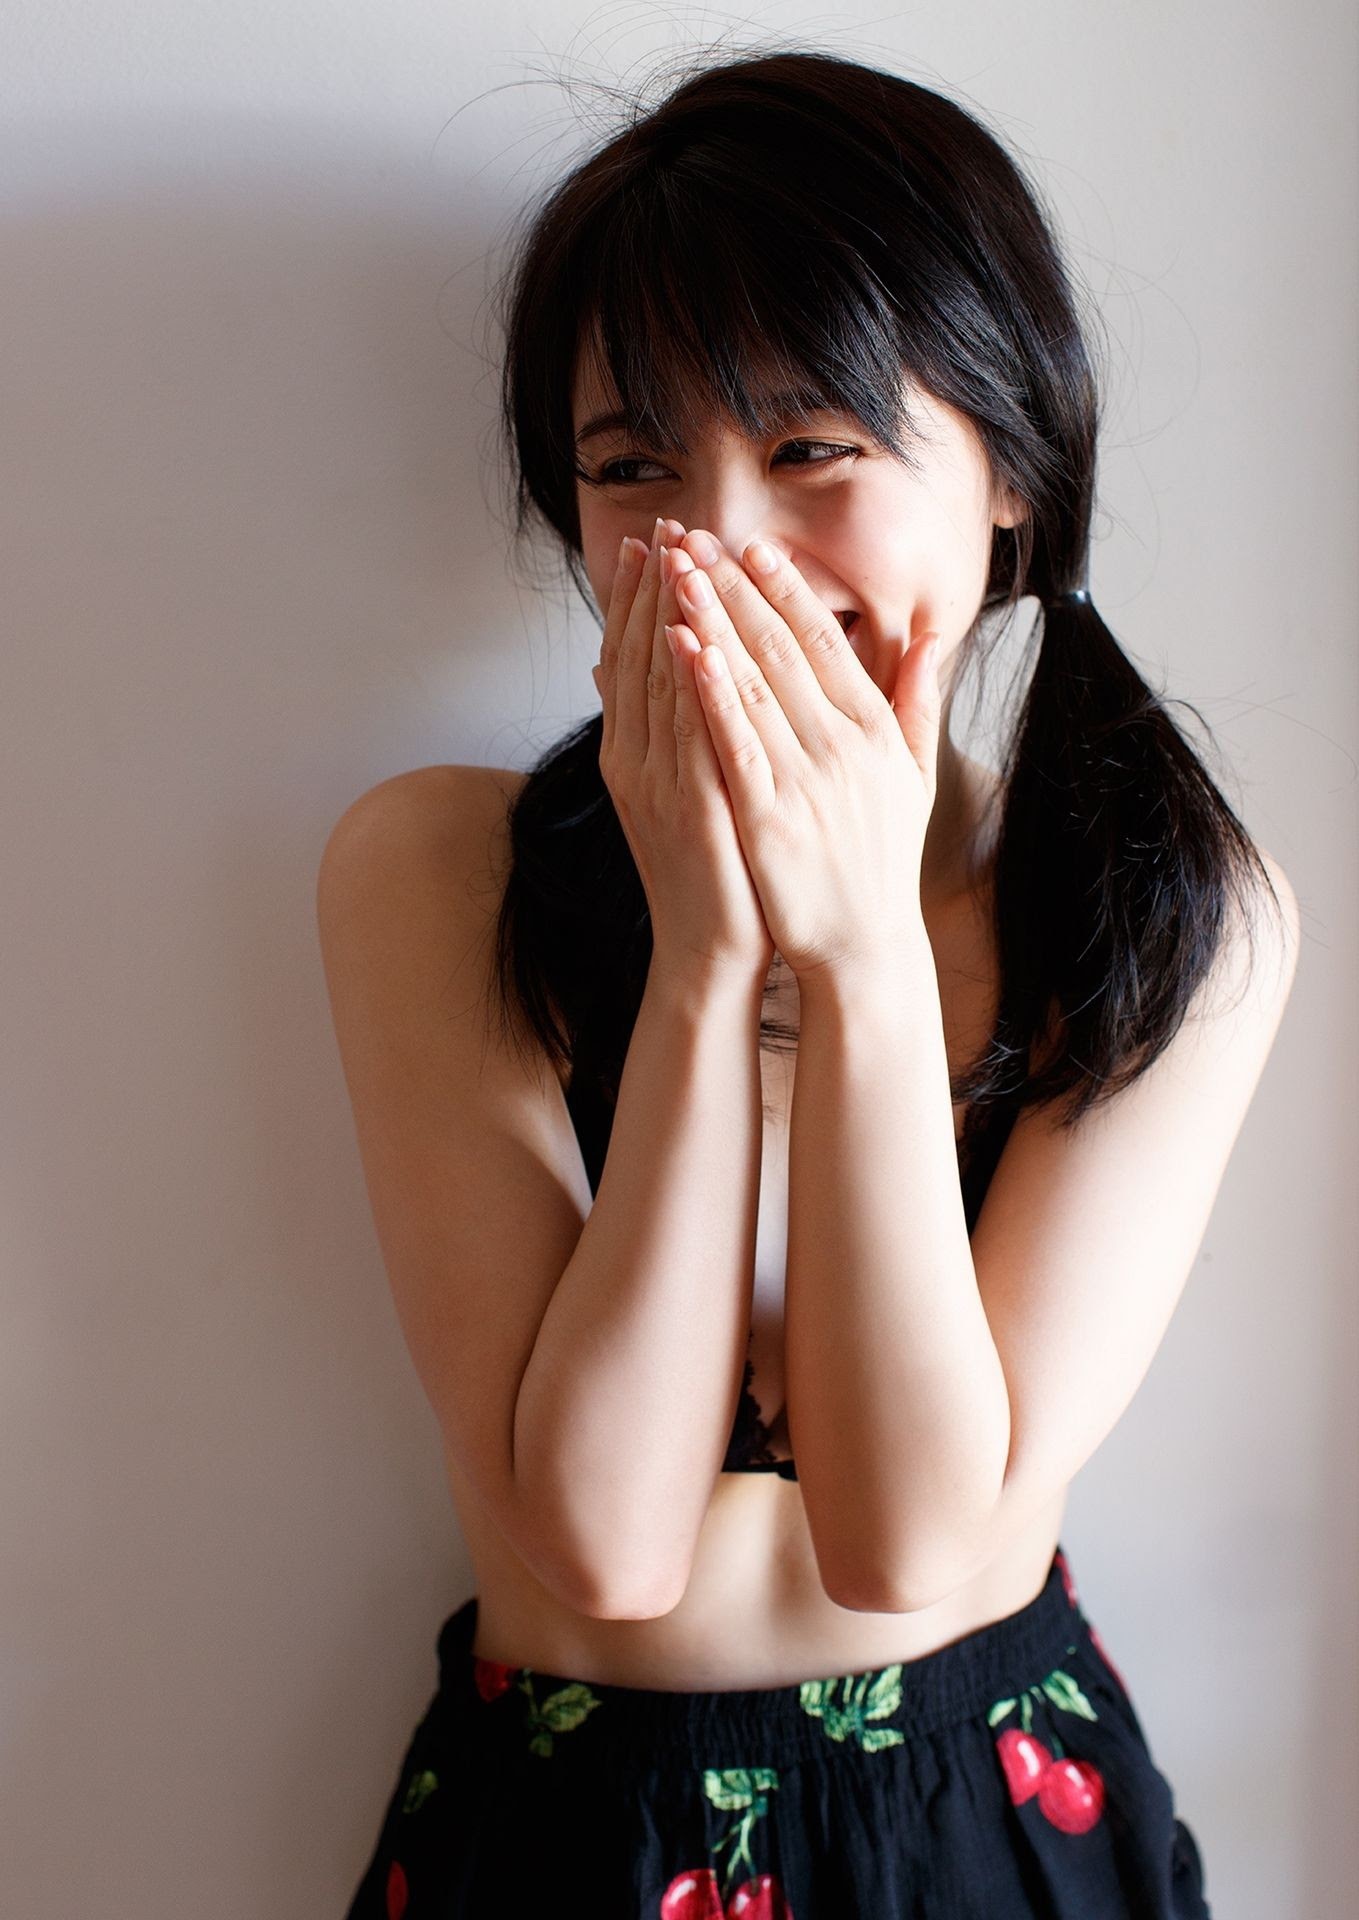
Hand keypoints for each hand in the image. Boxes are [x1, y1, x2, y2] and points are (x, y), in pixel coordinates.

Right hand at [592, 516, 774, 986]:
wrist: (709, 953)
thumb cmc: (711, 872)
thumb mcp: (675, 793)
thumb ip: (658, 733)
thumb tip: (627, 675)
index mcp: (633, 755)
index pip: (630, 660)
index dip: (637, 598)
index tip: (650, 541)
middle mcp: (636, 763)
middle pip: (641, 659)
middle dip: (654, 588)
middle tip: (666, 526)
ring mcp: (659, 786)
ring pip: (661, 687)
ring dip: (670, 618)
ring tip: (680, 559)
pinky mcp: (693, 810)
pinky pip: (693, 735)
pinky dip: (694, 685)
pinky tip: (699, 640)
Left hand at [666, 531, 943, 980]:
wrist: (864, 946)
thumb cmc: (881, 861)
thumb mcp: (913, 776)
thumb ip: (917, 702)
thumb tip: (933, 638)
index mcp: (874, 730)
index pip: (826, 642)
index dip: (786, 591)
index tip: (754, 548)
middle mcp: (842, 745)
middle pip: (782, 648)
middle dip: (736, 588)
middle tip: (698, 539)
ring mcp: (805, 780)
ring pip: (752, 682)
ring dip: (713, 620)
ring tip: (679, 573)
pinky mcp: (768, 816)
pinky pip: (733, 740)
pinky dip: (709, 690)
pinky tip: (685, 648)